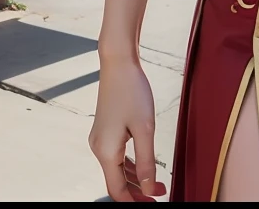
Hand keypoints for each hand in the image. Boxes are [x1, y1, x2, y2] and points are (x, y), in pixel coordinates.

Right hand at [89, 54, 166, 201]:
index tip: (154, 204)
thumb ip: (147, 162)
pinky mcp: (104, 131)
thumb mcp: (145, 129)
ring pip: (117, 169)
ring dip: (136, 179)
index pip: (116, 190)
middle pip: (116, 182)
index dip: (135, 201)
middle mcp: (98, 148)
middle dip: (138, 192)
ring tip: (158, 184)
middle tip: (160, 196)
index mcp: (106, 151)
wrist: (118, 64)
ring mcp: (100, 139)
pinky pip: (117, 156)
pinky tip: (145, 166)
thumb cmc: (132, 93)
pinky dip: (130, 165)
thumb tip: (149, 189)